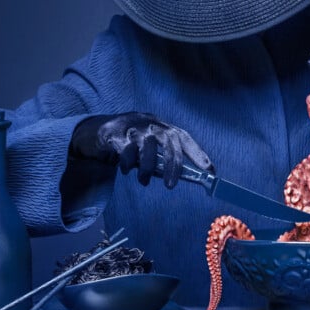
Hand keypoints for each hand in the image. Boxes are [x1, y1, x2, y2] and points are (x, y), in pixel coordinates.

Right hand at [70, 113, 212, 187]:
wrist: (100, 130)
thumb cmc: (132, 142)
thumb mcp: (150, 148)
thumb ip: (163, 160)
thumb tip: (181, 179)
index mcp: (162, 126)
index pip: (183, 137)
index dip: (197, 152)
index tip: (209, 170)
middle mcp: (151, 123)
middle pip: (168, 140)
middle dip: (173, 165)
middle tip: (172, 186)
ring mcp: (133, 126)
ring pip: (147, 147)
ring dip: (147, 169)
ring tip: (144, 181)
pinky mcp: (116, 133)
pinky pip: (126, 150)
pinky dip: (128, 164)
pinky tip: (127, 170)